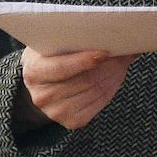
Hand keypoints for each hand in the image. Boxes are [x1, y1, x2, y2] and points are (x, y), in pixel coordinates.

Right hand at [20, 48, 136, 129]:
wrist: (42, 81)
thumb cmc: (51, 56)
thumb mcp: (54, 43)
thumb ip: (76, 37)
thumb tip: (111, 35)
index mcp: (34, 71)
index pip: (62, 68)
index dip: (85, 60)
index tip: (105, 52)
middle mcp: (41, 96)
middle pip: (83, 80)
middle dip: (107, 66)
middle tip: (122, 53)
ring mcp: (55, 111)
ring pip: (94, 92)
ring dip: (112, 76)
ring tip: (120, 63)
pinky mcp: (71, 121)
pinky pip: (98, 105)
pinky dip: (109, 89)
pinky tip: (112, 78)